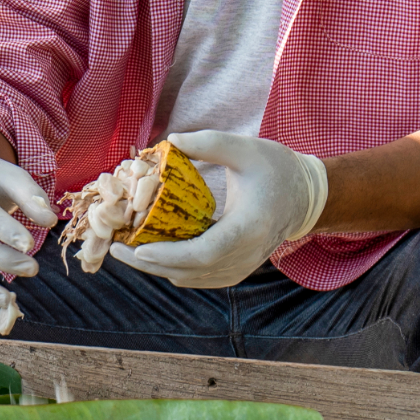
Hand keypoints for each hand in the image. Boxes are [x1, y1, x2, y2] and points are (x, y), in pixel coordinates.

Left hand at [111, 130, 327, 287]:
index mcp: (249, 227)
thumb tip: (170, 141)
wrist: (305, 198)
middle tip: (114, 248)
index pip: (203, 252)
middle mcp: (245, 255)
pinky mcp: (233, 272)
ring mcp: (239, 268)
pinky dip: (170, 267)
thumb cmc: (276, 169)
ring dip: (155, 266)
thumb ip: (209, 143)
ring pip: (188, 278)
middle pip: (188, 271)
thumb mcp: (245, 148)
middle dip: (147, 263)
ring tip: (124, 247)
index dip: (168, 255)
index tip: (137, 249)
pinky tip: (148, 251)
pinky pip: (195, 277)